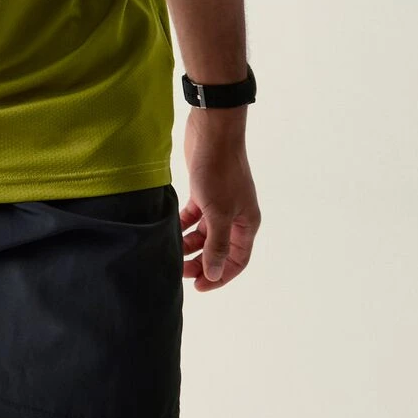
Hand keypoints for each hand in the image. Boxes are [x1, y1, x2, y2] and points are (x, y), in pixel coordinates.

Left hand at [180, 110, 259, 290]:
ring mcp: (219, 204)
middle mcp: (235, 216)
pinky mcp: (204, 191)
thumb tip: (214, 273)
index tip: (198, 286)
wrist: (212, 132)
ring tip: (171, 252)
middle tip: (179, 270)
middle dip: (201, 261)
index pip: (236, 260)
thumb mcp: (218, 212)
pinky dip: (184, 224)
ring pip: (204, 233)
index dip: (219, 276)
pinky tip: (170, 229)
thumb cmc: (220, 171)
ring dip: (190, 244)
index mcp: (247, 224)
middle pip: (218, 249)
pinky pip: (194, 216)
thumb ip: (217, 244)